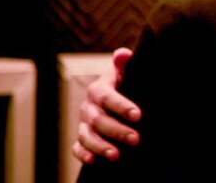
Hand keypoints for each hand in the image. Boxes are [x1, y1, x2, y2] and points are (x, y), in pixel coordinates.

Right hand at [73, 47, 141, 162]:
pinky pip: (77, 146)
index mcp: (98, 88)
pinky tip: (92, 161)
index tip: (138, 115)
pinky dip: (82, 154)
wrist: (115, 92)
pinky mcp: (82, 136)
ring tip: (116, 155)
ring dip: (100, 146)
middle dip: (116, 130)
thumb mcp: (125, 70)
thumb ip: (124, 62)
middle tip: (136, 139)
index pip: (107, 97)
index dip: (121, 106)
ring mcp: (83, 122)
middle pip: (98, 120)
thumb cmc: (124, 81)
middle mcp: (88, 106)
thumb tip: (122, 54)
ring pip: (86, 135)